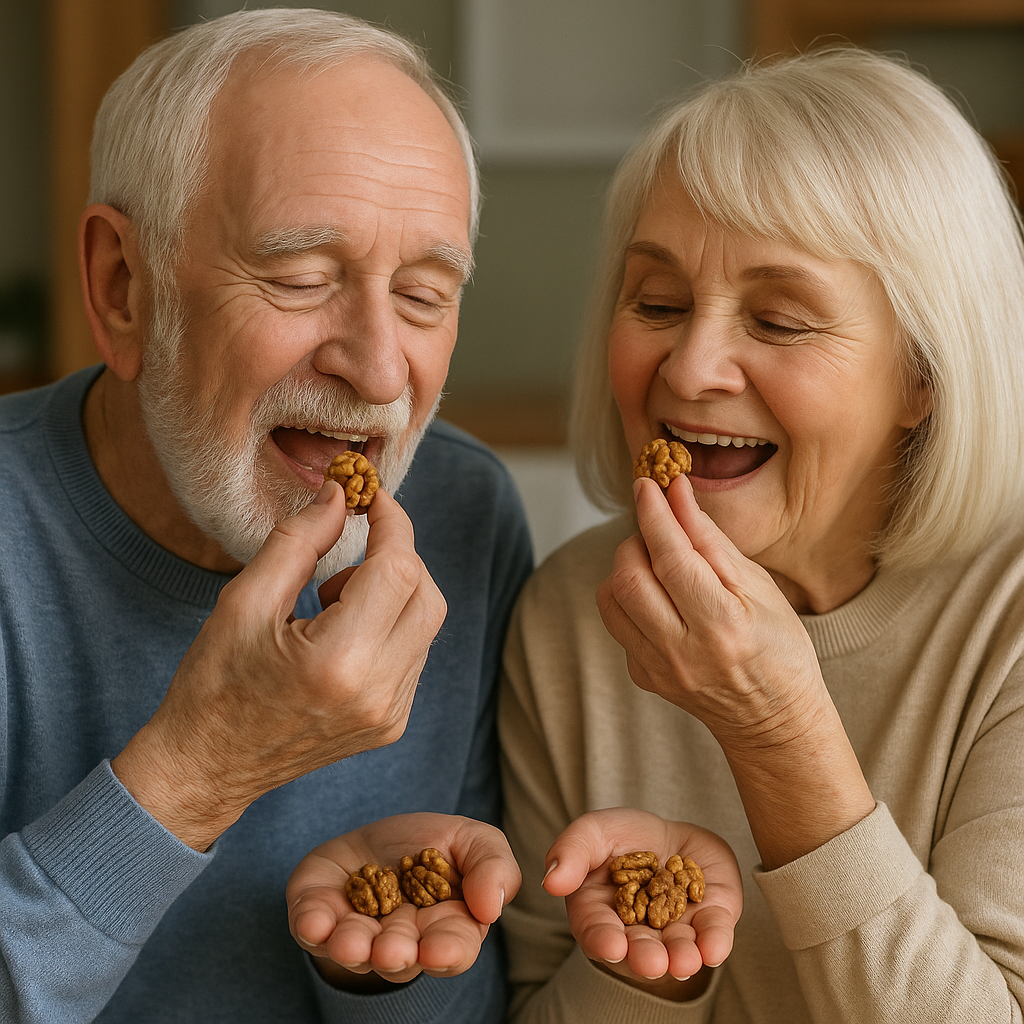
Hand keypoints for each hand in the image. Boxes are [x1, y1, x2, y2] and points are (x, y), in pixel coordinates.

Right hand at [112, 482, 446, 849]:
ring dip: (392, 593)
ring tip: (328, 603)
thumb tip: (340, 495)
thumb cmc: (215, 683)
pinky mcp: (392, 724)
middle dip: (396, 556)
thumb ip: (299, 540)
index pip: (399, 570)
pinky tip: (340, 635)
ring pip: (425, 623)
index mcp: (338, 661)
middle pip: (426, 595)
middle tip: (349, 549)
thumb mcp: (244, 601)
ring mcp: (390, 714)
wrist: (208, 768)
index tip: (370, 497)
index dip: (391, 523)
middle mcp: (377, 692)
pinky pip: (414, 653)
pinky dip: (390, 626)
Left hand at [286, 813, 520, 986]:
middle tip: (391, 948)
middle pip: (400, 958)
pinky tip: (314, 922)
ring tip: (350, 941)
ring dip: (352, 947)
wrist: (376, 834)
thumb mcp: (474, 841)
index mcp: (445, 927)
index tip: (437, 949)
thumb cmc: (432, 844)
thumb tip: (492, 907)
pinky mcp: (318, 918)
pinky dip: (312, 926)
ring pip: (354, 951)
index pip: (452, 948)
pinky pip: (312, 929)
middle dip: (394, 953)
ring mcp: (356, 934)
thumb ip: (494, 867)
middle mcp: (400, 941)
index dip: (446, 952)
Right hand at [544, 808, 741, 1000]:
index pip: (598, 932)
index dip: (604, 941)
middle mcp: (638, 932)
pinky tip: (714, 947)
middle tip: (652, 962)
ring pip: (678, 949)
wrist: (669, 833)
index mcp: (601, 914)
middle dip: (646, 958)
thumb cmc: (622, 835)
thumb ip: (571, 852)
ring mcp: (676, 929)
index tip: (612, 946)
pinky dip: (715, 941)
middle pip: (640, 950)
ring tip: (685, 960)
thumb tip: (551, 881)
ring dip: (682, 958)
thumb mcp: (592, 832)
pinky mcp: (710, 918)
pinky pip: (713, 934)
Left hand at [597, 476, 822, 744]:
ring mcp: (657, 668)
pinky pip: (618, 622)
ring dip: (626, 567)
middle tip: (661, 533)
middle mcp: (683, 652)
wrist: (774, 719)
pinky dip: (630, 597)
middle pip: (628, 578)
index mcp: (722, 625)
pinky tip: (662, 599)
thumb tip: (675, 494)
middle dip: (637, 540)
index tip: (648, 484)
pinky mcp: (642, 675)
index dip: (654, 514)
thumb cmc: (779, 647)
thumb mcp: (759, 586)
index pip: (671, 558)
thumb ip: (710, 541)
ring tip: (660, 566)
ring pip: (611, 598)